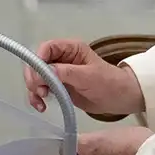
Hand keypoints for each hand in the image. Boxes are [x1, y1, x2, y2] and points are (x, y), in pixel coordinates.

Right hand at [23, 39, 143, 115]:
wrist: (120, 99)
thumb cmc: (109, 83)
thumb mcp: (88, 76)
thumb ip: (65, 72)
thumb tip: (42, 72)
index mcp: (71, 49)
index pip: (46, 48)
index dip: (38, 61)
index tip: (38, 77)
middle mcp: (62, 59)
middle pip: (37, 63)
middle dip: (34, 78)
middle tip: (40, 92)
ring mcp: (59, 73)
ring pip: (36, 78)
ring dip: (34, 90)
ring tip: (41, 102)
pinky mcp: (59, 87)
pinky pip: (41, 90)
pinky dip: (37, 97)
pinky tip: (42, 106)